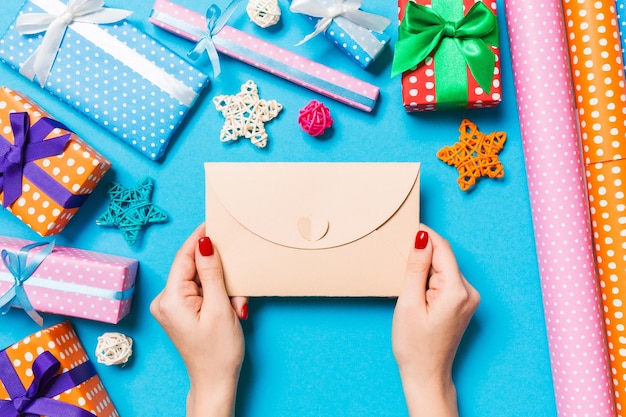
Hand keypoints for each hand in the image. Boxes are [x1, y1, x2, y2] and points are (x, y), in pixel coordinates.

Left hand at [150, 224, 247, 416]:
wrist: (215, 381)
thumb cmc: (219, 351)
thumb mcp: (220, 307)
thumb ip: (211, 272)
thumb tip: (205, 243)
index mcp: (170, 298)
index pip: (185, 256)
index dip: (200, 237)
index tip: (214, 221)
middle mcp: (164, 300)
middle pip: (193, 267)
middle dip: (218, 271)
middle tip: (236, 286)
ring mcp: (171, 306)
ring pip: (199, 278)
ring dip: (220, 285)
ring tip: (234, 305)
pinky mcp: (180, 310)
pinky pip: (199, 290)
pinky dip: (216, 293)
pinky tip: (228, 306)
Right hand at [392, 224, 479, 416]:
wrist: (426, 374)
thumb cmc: (414, 345)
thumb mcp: (408, 302)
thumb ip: (416, 267)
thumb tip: (421, 237)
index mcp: (457, 290)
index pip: (442, 249)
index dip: (424, 235)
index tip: (406, 227)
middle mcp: (469, 292)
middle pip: (443, 258)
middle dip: (422, 256)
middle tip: (400, 268)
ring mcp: (468, 298)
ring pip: (443, 268)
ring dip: (424, 270)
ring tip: (408, 290)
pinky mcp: (463, 303)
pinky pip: (446, 280)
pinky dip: (430, 281)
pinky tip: (417, 296)